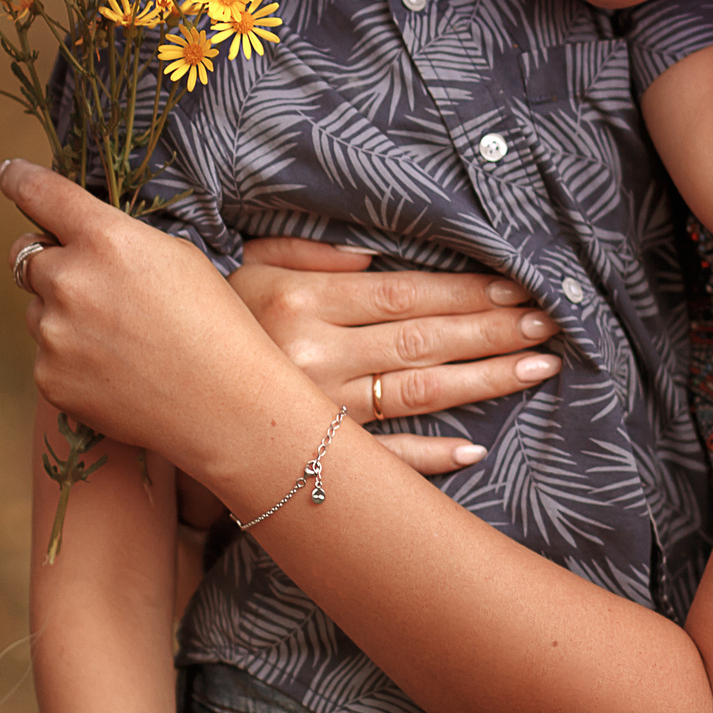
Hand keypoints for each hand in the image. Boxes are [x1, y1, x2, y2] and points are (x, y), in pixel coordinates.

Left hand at [0, 160, 309, 473]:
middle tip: (85, 281)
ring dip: (62, 313)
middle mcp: (69, 280)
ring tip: (119, 339)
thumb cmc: (215, 324)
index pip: (39, 193)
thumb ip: (117, 241)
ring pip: (36, 309)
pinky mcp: (49, 378)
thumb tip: (78, 241)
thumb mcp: (175, 256)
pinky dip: (70, 358)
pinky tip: (116, 371)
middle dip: (47, 260)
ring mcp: (54, 333)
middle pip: (24, 254)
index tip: (8, 174)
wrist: (225, 406)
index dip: (18, 179)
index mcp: (105, 239)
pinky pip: (46, 354)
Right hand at [229, 239, 562, 475]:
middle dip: (490, 331)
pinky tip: (474, 451)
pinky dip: (427, 457)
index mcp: (303, 303)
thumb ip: (310, 253)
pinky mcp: (310, 455)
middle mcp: (314, 356)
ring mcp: (315, 411)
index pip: (403, 294)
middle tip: (547, 324)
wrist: (165, 394)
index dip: (464, 292)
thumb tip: (372, 258)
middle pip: (421, 341)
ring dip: (481, 381)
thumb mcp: (250, 267)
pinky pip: (378, 458)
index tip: (516, 288)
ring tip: (536, 367)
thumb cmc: (216, 322)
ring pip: (415, 394)